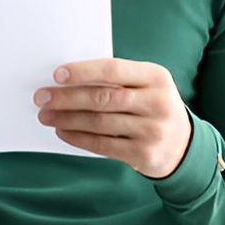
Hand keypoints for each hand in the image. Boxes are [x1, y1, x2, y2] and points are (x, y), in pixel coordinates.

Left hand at [35, 58, 192, 178]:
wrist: (183, 145)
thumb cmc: (151, 106)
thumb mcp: (145, 85)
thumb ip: (115, 79)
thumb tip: (65, 80)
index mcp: (156, 77)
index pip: (114, 69)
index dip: (83, 72)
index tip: (57, 75)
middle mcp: (158, 103)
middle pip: (103, 98)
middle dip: (67, 98)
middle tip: (41, 98)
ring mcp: (153, 130)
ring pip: (99, 122)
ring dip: (67, 119)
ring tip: (46, 115)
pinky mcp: (144, 154)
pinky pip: (103, 144)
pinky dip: (78, 137)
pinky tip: (63, 131)